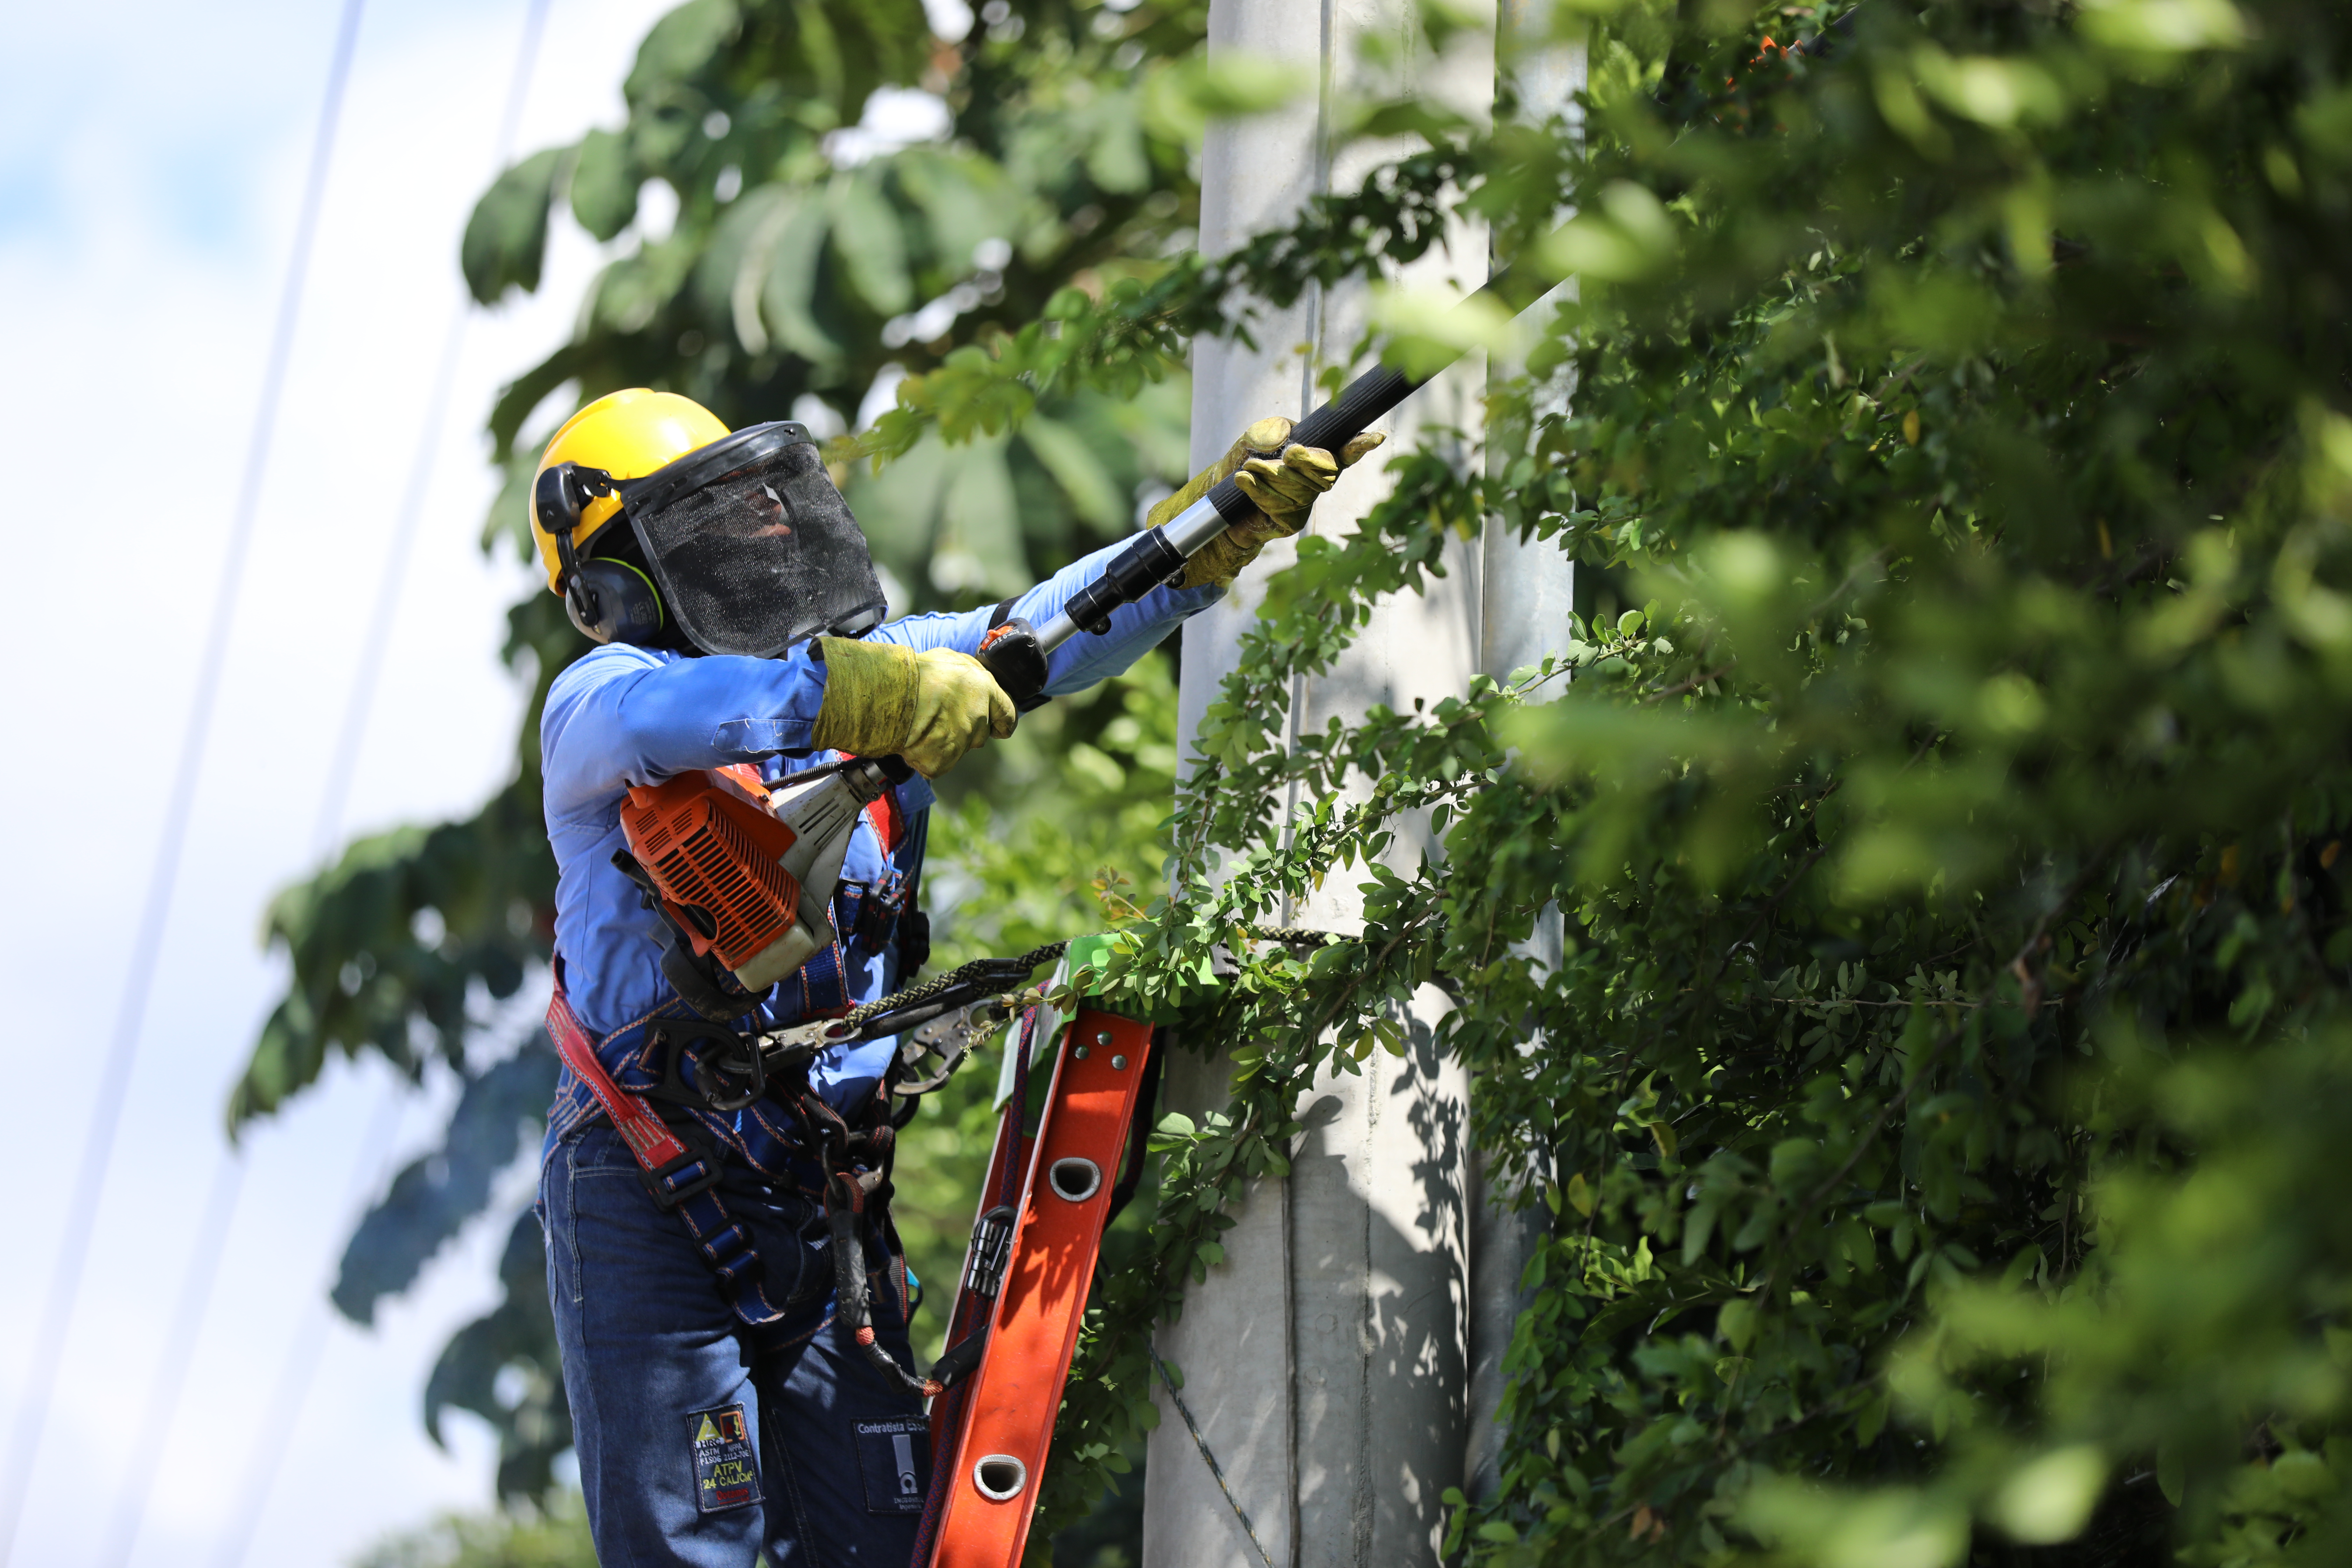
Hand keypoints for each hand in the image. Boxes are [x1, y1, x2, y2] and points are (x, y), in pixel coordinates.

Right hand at [812, 640, 1016, 777]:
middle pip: (980, 733)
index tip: (1000, 727)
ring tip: (922, 725)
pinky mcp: (942, 762)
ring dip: (944, 740)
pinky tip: (914, 740)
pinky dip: (927, 755)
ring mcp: (960, 743)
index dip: (1003, 722)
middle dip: (965, 729)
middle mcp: (977, 719)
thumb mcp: (950, 660)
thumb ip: (970, 676)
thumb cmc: (917, 673)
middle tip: (941, 718)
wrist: (890, 696)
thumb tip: (975, 685)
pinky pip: (938, 762)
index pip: (1008, 714)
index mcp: (984, 691)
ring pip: (958, 748)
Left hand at [1155, 416, 1386, 589]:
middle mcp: (1315, 480)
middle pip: (1324, 472)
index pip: (1343, 451)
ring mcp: (1305, 503)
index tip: (1373, 438)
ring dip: (1273, 477)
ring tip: (1249, 467)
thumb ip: (1271, 433)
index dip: (1359, 446)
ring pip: (1300, 490)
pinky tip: (1243, 481)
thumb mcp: (1255, 439)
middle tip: (1291, 453)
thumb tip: (1285, 441)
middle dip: (1308, 462)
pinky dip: (1259, 492)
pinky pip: (1281, 507)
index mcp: (1314, 455)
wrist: (1222, 498)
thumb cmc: (1246, 461)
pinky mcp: (1290, 522)